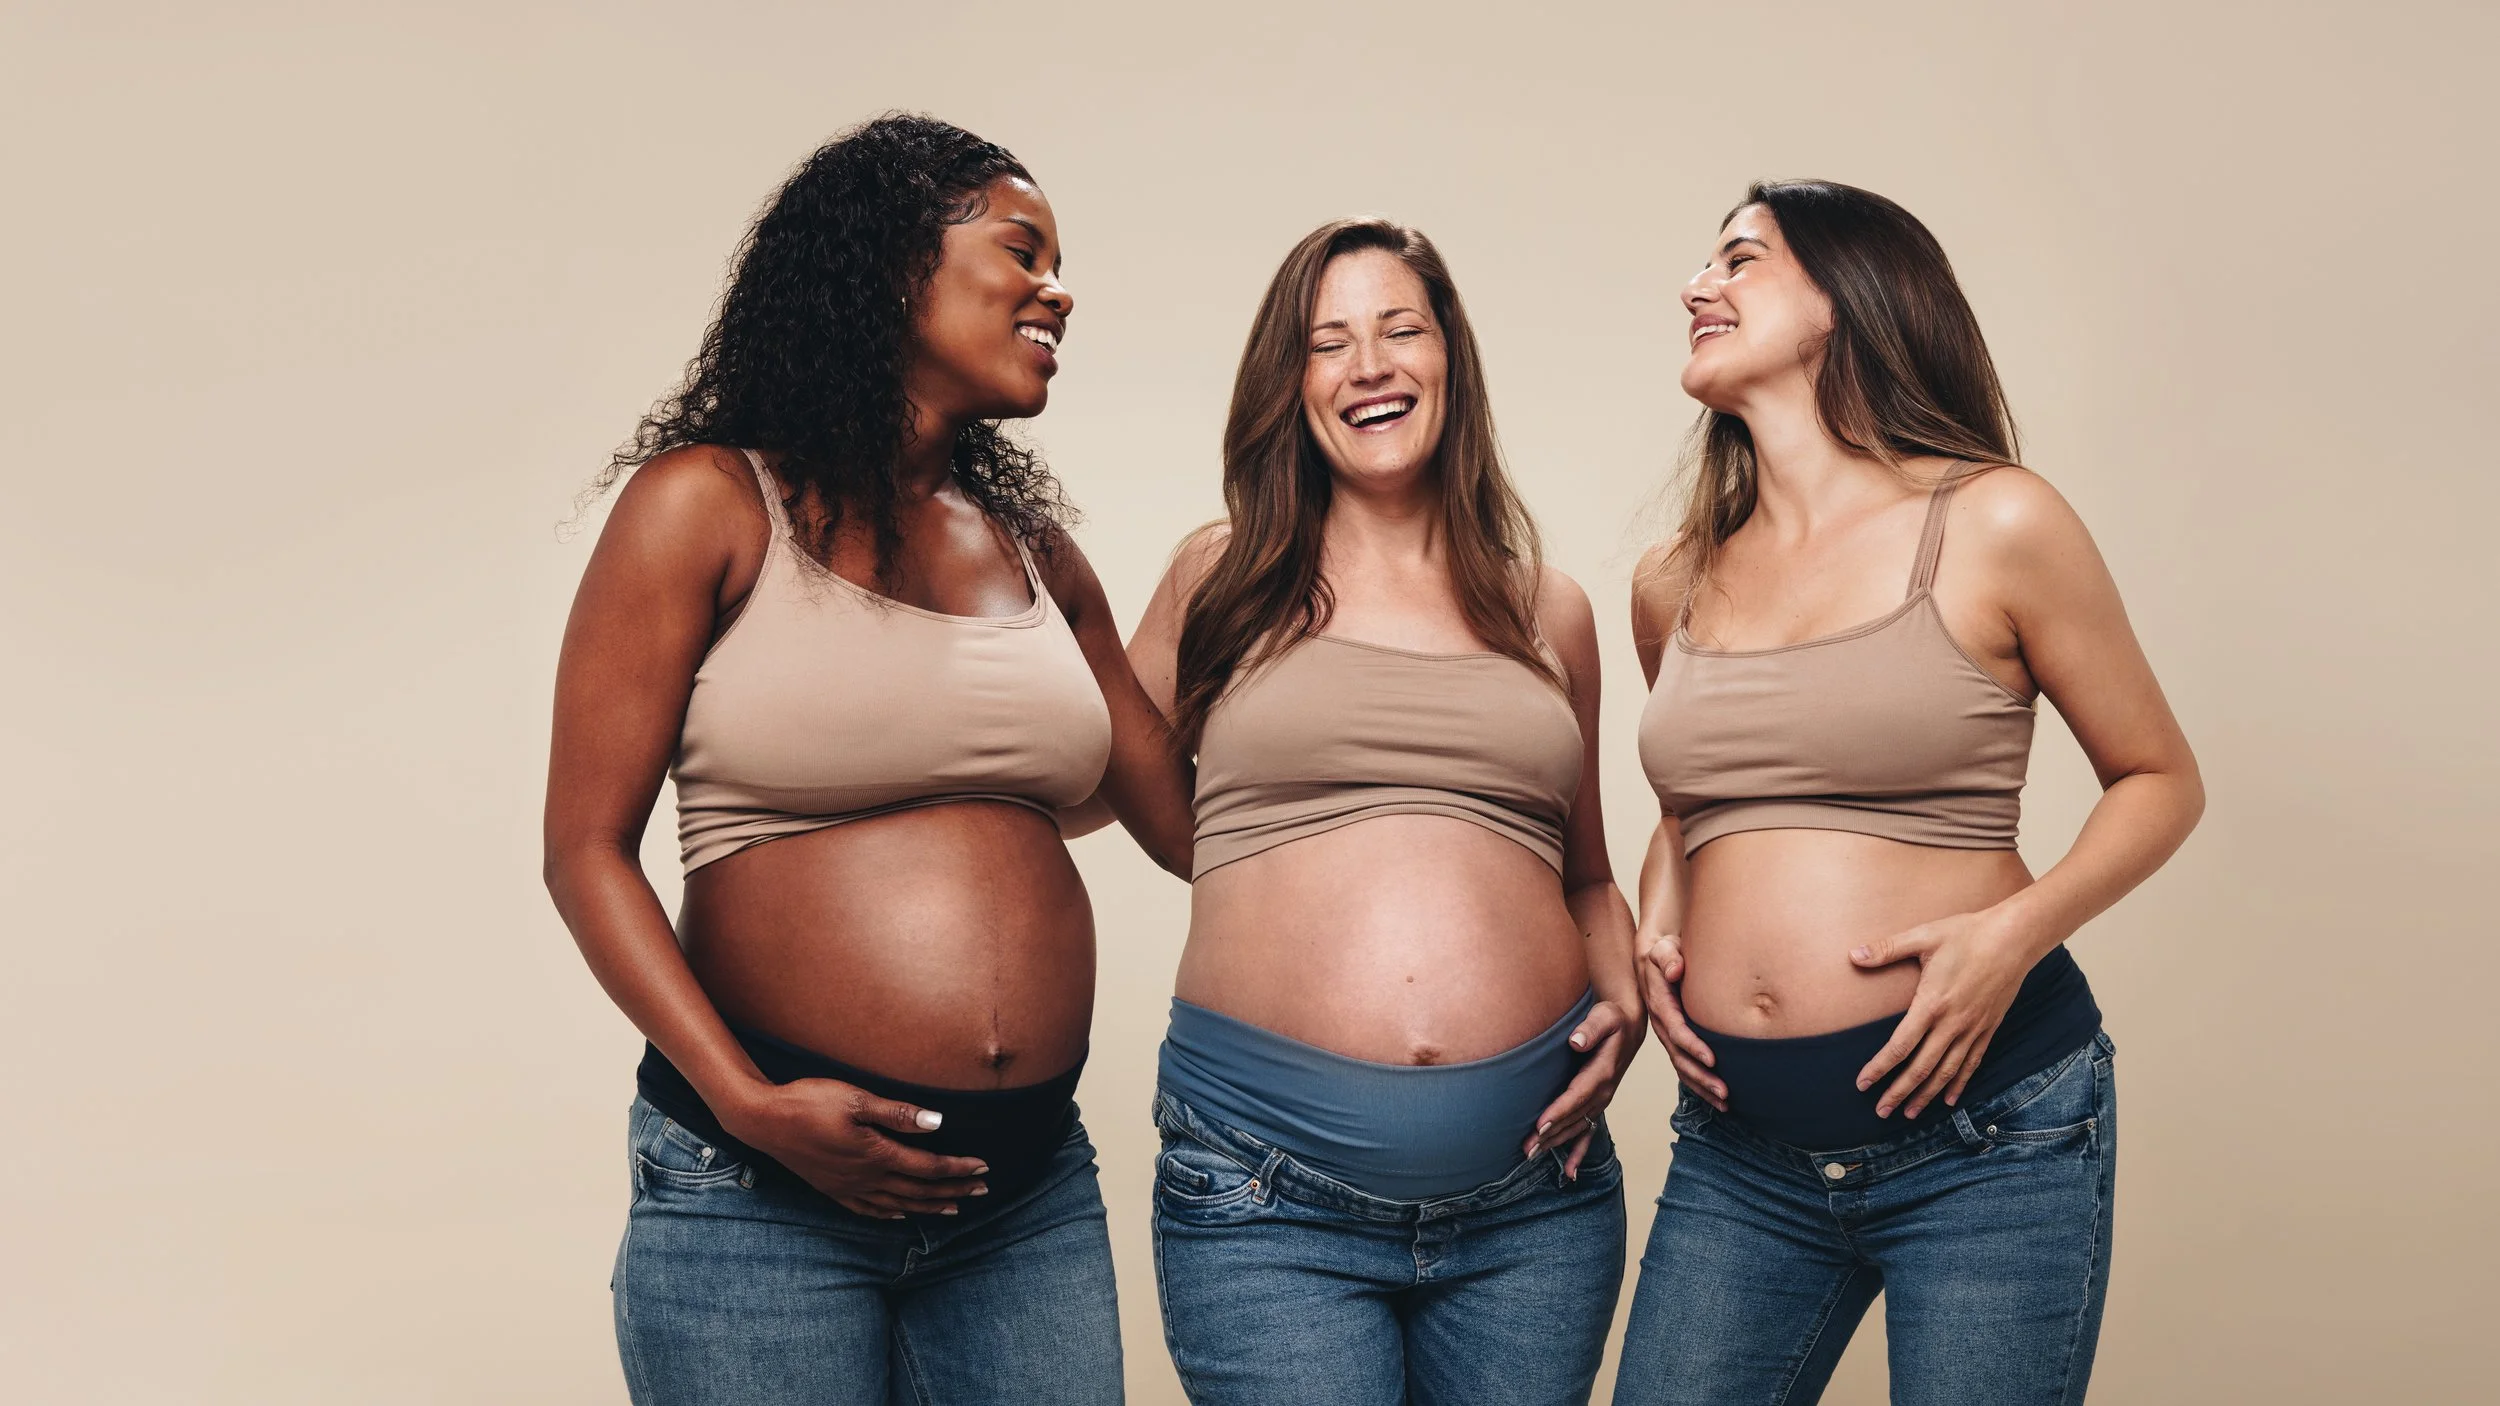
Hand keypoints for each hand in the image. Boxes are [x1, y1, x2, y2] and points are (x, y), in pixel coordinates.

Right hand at [721, 1077, 991, 1218]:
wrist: (762, 1121)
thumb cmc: (809, 1102)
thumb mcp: (857, 1100)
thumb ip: (898, 1114)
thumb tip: (938, 1123)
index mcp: (877, 1155)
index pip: (929, 1167)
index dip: (958, 1169)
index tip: (984, 1167)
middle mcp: (866, 1177)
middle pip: (919, 1190)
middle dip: (954, 1190)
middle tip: (983, 1190)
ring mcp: (847, 1187)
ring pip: (898, 1203)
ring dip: (929, 1206)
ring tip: (954, 1208)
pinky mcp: (831, 1188)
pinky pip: (868, 1209)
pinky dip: (890, 1213)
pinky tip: (899, 1214)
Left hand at [1525, 997, 1640, 1177]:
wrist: (1628, 1027)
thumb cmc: (1612, 1019)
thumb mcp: (1605, 1017)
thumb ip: (1590, 1028)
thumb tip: (1575, 1041)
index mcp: (1602, 1073)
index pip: (1577, 1096)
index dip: (1559, 1111)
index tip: (1541, 1124)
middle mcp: (1603, 1092)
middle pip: (1574, 1118)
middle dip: (1551, 1134)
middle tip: (1527, 1148)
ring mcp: (1601, 1101)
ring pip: (1576, 1127)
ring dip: (1555, 1143)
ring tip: (1532, 1156)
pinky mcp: (1597, 1104)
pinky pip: (1588, 1133)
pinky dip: (1578, 1153)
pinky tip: (1568, 1173)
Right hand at [1639, 934, 1722, 1109]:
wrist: (1653, 956)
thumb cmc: (1663, 951)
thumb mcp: (1662, 948)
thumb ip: (1668, 957)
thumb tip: (1673, 971)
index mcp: (1661, 1005)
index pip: (1677, 1030)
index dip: (1693, 1046)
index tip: (1712, 1060)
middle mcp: (1662, 1025)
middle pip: (1680, 1057)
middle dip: (1702, 1077)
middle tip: (1725, 1092)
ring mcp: (1667, 1035)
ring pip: (1683, 1067)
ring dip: (1702, 1087)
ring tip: (1726, 1103)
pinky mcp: (1675, 1039)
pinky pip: (1686, 1065)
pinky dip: (1700, 1083)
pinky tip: (1717, 1097)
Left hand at [1851, 909, 2037, 1119]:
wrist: (2014, 938)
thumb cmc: (1966, 934)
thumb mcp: (1923, 936)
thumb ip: (1887, 949)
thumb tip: (1853, 954)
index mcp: (1932, 1003)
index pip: (1900, 1046)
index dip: (1880, 1068)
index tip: (1863, 1084)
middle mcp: (1953, 1023)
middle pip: (1922, 1067)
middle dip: (1899, 1092)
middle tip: (1881, 1112)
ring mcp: (1973, 1029)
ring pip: (1947, 1072)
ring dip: (1927, 1095)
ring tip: (1910, 1114)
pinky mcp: (1989, 1028)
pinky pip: (1972, 1063)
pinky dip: (1959, 1084)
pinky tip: (1949, 1100)